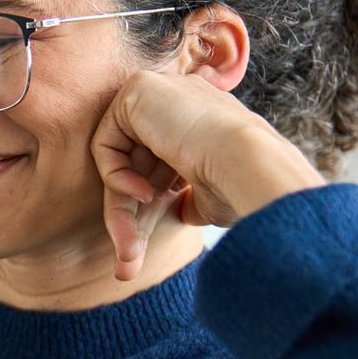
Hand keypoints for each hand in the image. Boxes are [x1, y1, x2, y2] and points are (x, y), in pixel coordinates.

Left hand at [90, 68, 325, 275]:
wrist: (251, 164)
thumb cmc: (239, 187)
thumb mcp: (209, 198)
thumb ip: (188, 198)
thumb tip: (182, 212)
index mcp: (200, 124)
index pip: (158, 169)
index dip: (149, 211)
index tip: (139, 254)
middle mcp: (179, 104)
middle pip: (135, 169)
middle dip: (126, 220)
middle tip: (126, 268)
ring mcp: (160, 93)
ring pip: (118, 162)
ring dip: (119, 211)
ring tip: (129, 252)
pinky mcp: (139, 90)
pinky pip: (106, 142)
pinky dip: (116, 176)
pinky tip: (142, 194)